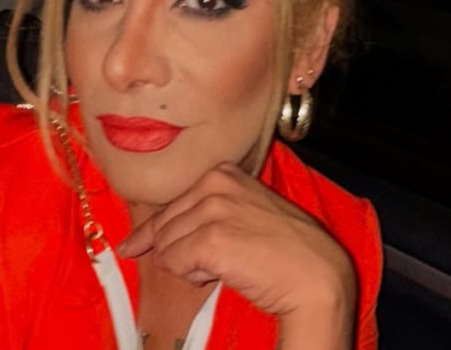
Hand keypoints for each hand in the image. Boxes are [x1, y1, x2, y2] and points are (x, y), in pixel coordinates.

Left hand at [117, 165, 356, 324]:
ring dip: (187, 265)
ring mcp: (213, 210)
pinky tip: (220, 274)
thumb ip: (206, 212)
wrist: (318, 277)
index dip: (154, 232)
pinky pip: (174, 263)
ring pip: (165, 246)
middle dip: (176, 251)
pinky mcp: (211, 240)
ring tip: (225, 266)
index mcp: (223, 173)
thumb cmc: (287, 251)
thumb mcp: (245, 212)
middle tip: (211, 265)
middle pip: (162, 225)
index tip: (133, 245)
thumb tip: (152, 237)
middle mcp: (216, 184)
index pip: (169, 205)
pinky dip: (192, 276)